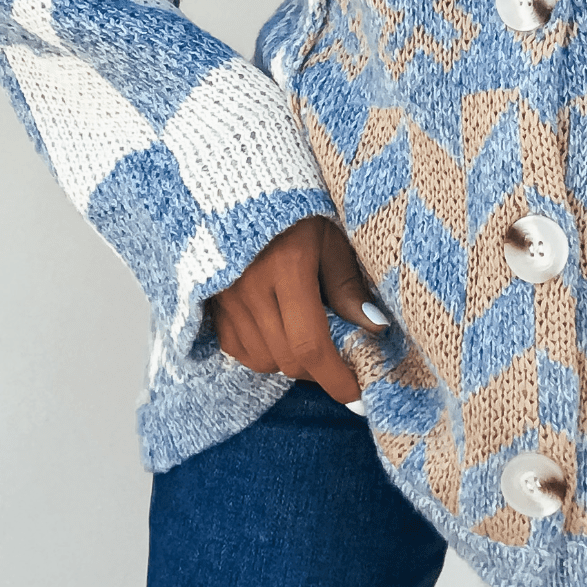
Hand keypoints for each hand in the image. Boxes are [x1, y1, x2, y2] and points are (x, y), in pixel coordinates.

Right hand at [209, 216, 386, 404]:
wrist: (241, 189)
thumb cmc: (297, 213)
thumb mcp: (332, 240)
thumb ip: (349, 287)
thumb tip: (375, 329)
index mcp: (287, 268)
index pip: (312, 344)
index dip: (336, 378)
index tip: (359, 398)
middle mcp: (249, 288)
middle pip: (288, 360)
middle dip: (320, 372)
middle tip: (343, 362)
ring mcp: (224, 299)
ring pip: (263, 361)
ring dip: (293, 363)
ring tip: (313, 341)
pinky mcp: (210, 304)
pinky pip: (239, 351)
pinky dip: (264, 353)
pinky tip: (281, 334)